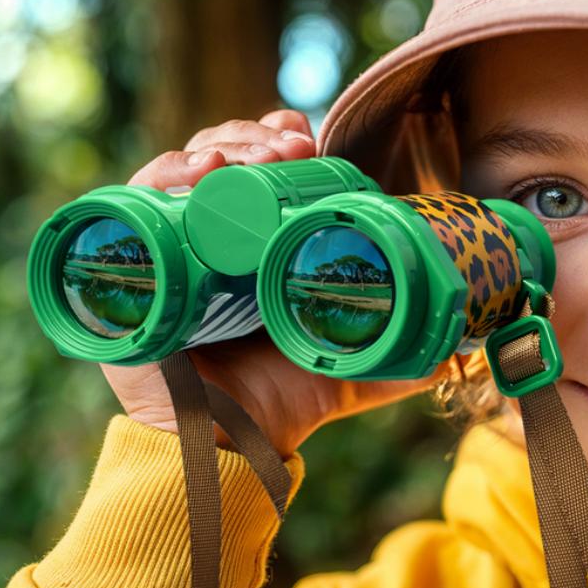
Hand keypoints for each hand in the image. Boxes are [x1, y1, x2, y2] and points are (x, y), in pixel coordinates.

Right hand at [101, 109, 460, 458]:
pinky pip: (132, 207)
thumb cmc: (281, 404)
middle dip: (255, 140)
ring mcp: (169, 249)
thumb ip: (404, 356)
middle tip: (292, 152)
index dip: (277, 141)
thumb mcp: (352, 367)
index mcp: (256, 245)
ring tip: (256, 159)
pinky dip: (163, 179)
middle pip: (222, 159)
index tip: (307, 138)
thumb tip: (458, 349)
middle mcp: (210, 239)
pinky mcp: (130, 270)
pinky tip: (198, 171)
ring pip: (182, 169)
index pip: (258, 170)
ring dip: (221, 148)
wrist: (230, 448)